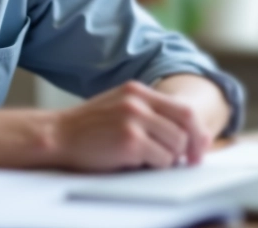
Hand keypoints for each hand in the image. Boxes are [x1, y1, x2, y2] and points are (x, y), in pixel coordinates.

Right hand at [51, 80, 211, 171]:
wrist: (56, 136)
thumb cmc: (89, 129)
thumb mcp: (120, 109)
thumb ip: (150, 115)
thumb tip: (190, 137)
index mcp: (138, 91)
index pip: (183, 109)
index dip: (198, 131)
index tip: (200, 148)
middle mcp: (138, 101)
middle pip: (185, 126)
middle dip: (190, 148)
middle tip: (187, 162)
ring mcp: (134, 119)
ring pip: (175, 146)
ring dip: (168, 159)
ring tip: (148, 160)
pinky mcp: (130, 140)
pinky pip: (161, 160)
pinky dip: (155, 167)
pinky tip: (136, 163)